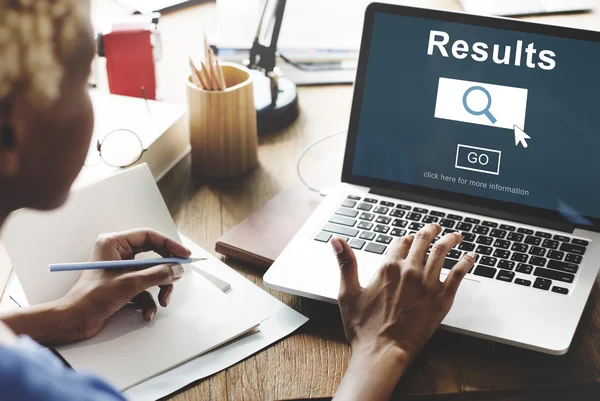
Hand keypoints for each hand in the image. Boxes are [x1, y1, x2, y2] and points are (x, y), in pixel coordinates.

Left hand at [60, 228, 190, 340]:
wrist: (74, 321)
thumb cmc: (91, 298)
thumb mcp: (129, 284)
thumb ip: (157, 274)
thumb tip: (177, 269)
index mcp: (114, 243)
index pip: (149, 236)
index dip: (169, 245)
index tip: (184, 255)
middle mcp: (118, 253)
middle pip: (153, 256)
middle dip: (165, 271)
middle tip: (177, 277)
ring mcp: (121, 270)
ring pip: (151, 274)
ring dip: (159, 289)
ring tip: (162, 301)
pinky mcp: (122, 285)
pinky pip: (144, 288)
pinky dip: (149, 301)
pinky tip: (147, 313)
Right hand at [331, 224, 475, 400]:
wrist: (382, 352)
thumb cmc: (363, 328)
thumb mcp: (348, 293)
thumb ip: (346, 263)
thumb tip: (337, 240)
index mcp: (388, 268)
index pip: (400, 242)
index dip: (405, 238)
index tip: (409, 238)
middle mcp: (409, 271)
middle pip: (423, 242)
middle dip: (430, 231)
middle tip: (436, 228)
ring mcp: (427, 285)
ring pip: (442, 252)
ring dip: (450, 240)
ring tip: (456, 236)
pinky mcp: (441, 299)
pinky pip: (458, 275)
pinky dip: (465, 263)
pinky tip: (470, 257)